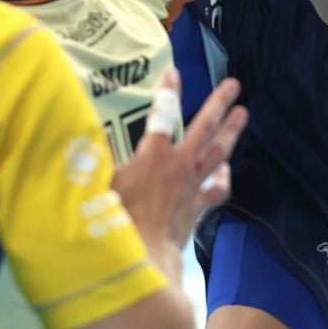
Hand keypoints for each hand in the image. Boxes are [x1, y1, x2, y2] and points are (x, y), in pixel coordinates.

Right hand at [110, 68, 247, 259]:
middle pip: (204, 127)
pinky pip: (217, 189)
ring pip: (218, 153)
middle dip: (219, 103)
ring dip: (231, 131)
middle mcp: (179, 165)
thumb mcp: (101, 183)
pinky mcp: (198, 206)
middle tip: (233, 84)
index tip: (173, 72)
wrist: (143, 256)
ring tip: (243, 112)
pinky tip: (225, 170)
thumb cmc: (117, 220)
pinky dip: (223, 178)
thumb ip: (97, 158)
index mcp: (155, 155)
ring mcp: (193, 185)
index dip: (168, 91)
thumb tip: (84, 138)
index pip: (162, 114)